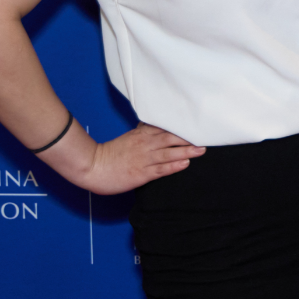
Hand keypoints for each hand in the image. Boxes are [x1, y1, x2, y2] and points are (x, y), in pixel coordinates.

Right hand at [40, 122, 202, 194]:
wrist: (92, 167)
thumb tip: (158, 124)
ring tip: (201, 150)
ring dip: (186, 151)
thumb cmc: (111, 154)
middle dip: (189, 138)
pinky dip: (173, 166)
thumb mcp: (129, 138)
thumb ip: (144, 131)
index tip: (197, 124)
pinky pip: (160, 170)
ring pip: (168, 153)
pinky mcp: (141, 174)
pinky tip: (185, 164)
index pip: (165, 128)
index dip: (182, 127)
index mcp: (141, 135)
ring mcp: (143, 160)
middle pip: (170, 139)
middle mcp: (144, 145)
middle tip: (206, 137)